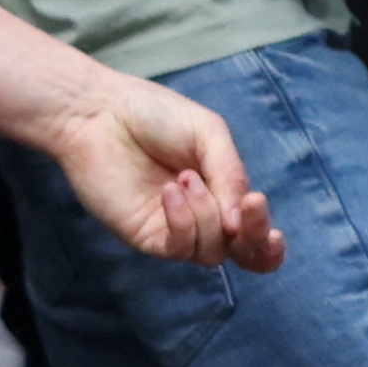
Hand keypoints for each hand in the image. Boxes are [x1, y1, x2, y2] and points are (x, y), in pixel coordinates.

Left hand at [29, 79, 284, 271]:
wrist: (100, 112)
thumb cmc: (153, 114)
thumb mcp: (208, 133)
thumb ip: (231, 174)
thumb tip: (241, 223)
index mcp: (222, 192)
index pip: (253, 232)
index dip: (267, 237)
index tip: (265, 214)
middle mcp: (202, 216)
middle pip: (243, 254)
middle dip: (254, 237)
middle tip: (250, 209)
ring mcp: (174, 229)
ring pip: (212, 251)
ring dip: (208, 215)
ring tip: (184, 177)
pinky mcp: (146, 236)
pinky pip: (178, 247)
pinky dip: (182, 222)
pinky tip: (170, 191)